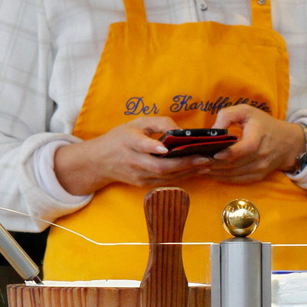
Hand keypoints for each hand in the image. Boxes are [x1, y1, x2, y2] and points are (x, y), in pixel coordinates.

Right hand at [52, 116, 212, 195]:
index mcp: (128, 141)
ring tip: (206, 163)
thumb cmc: (121, 138)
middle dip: (185, 163)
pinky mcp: (143, 184)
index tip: (165, 148)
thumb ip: (158, 122)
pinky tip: (195, 170)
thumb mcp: (136, 123)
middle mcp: (133, 161)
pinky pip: (165, 181)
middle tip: (205, 157)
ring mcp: (138, 175)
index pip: (140, 145)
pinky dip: (182, 176)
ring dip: (188, 171)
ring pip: (166, 176)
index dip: (152, 147)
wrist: (100, 161)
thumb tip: (180, 130)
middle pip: (160, 166)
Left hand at [204, 103, 306, 183]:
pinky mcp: (258, 176)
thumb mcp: (246, 111)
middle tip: (196, 160)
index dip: (229, 153)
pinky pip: (237, 180)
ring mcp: (260, 168)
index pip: (246, 149)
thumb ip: (227, 115)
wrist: (288, 142)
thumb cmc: (262, 124)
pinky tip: (209, 173)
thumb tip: (212, 131)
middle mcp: (262, 155)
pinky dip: (222, 177)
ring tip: (199, 166)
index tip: (214, 154)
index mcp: (259, 137)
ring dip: (215, 172)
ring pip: (234, 174)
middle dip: (214, 163)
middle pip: (235, 164)